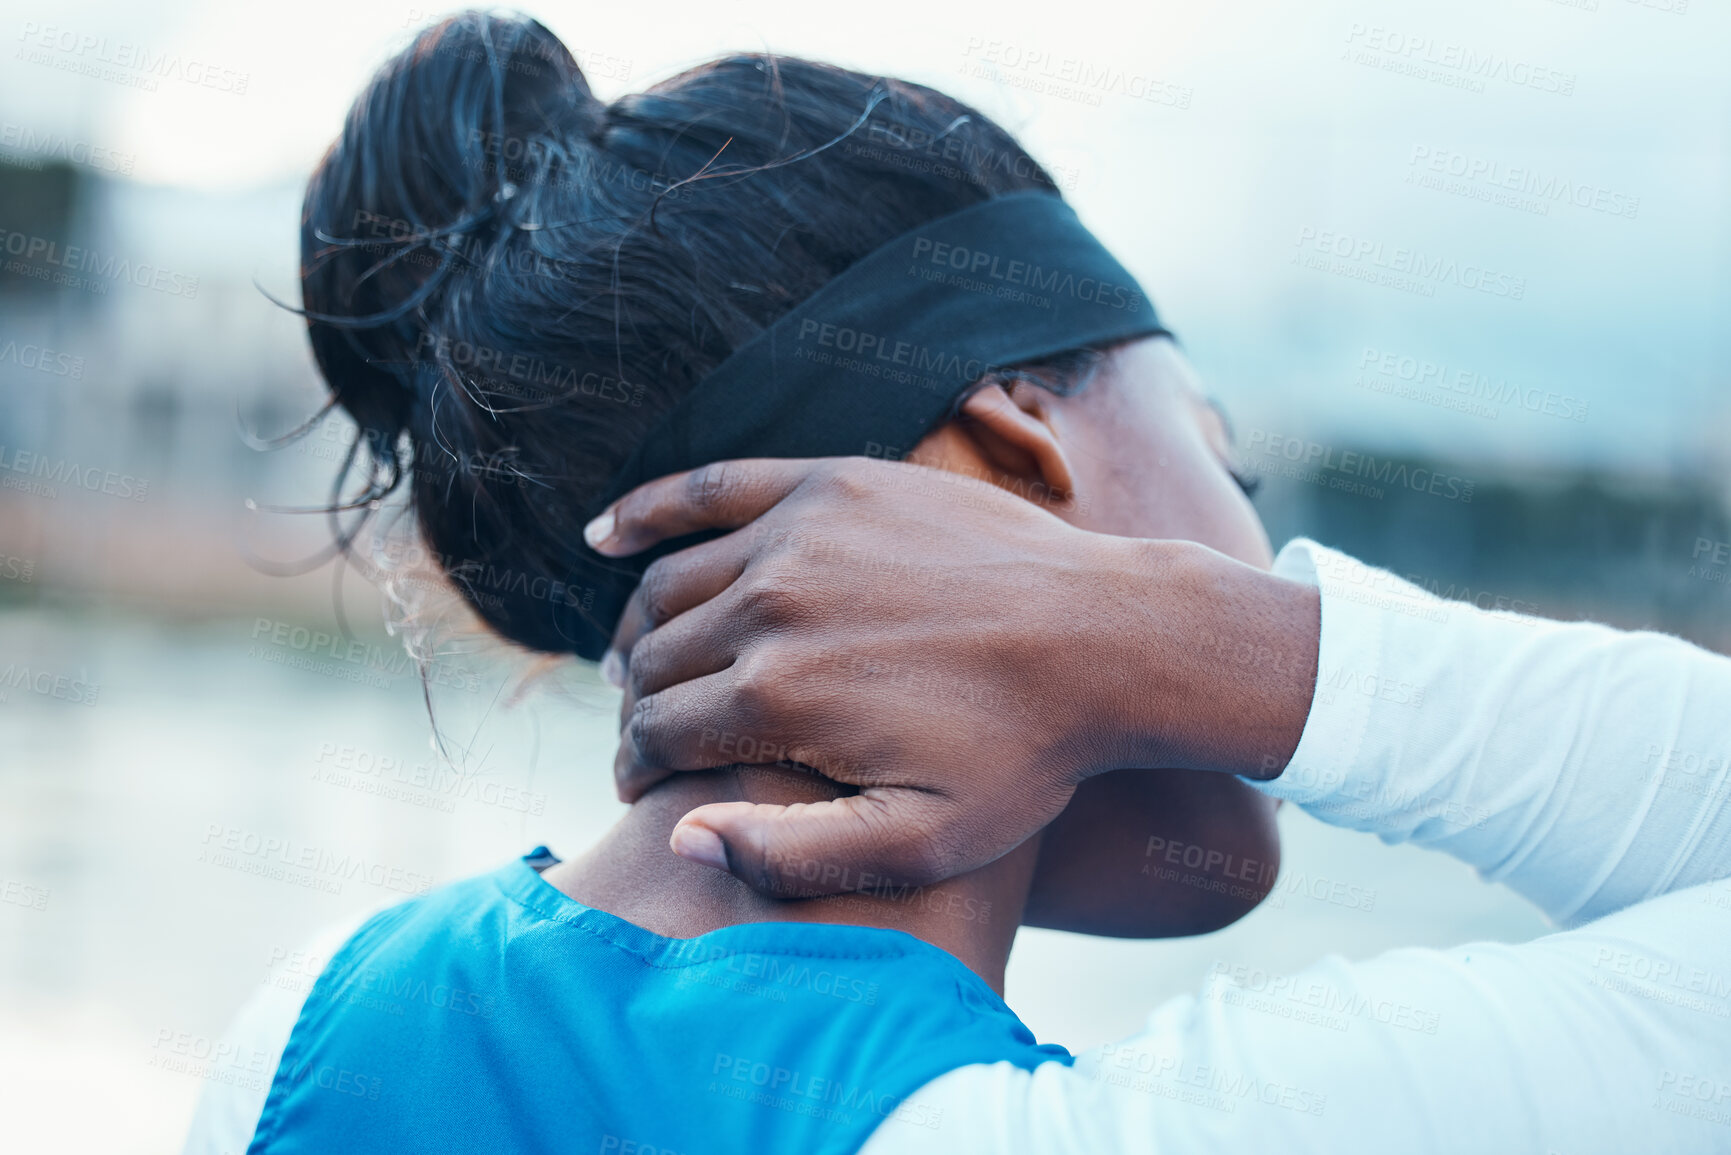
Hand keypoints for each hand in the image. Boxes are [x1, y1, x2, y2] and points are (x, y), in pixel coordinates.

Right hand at [587, 456, 1317, 895]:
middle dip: (636, 709)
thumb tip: (682, 835)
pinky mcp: (831, 483)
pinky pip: (709, 487)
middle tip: (648, 737)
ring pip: (669, 586)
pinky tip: (603, 534)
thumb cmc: (1024, 755)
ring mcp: (796, 533)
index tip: (642, 790)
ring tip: (638, 666)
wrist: (1109, 638)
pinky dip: (646, 511)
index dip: (638, 771)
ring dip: (638, 631)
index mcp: (775, 696)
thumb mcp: (922, 840)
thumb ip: (793, 853)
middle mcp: (767, 604)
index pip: (657, 734)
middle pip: (654, 661)